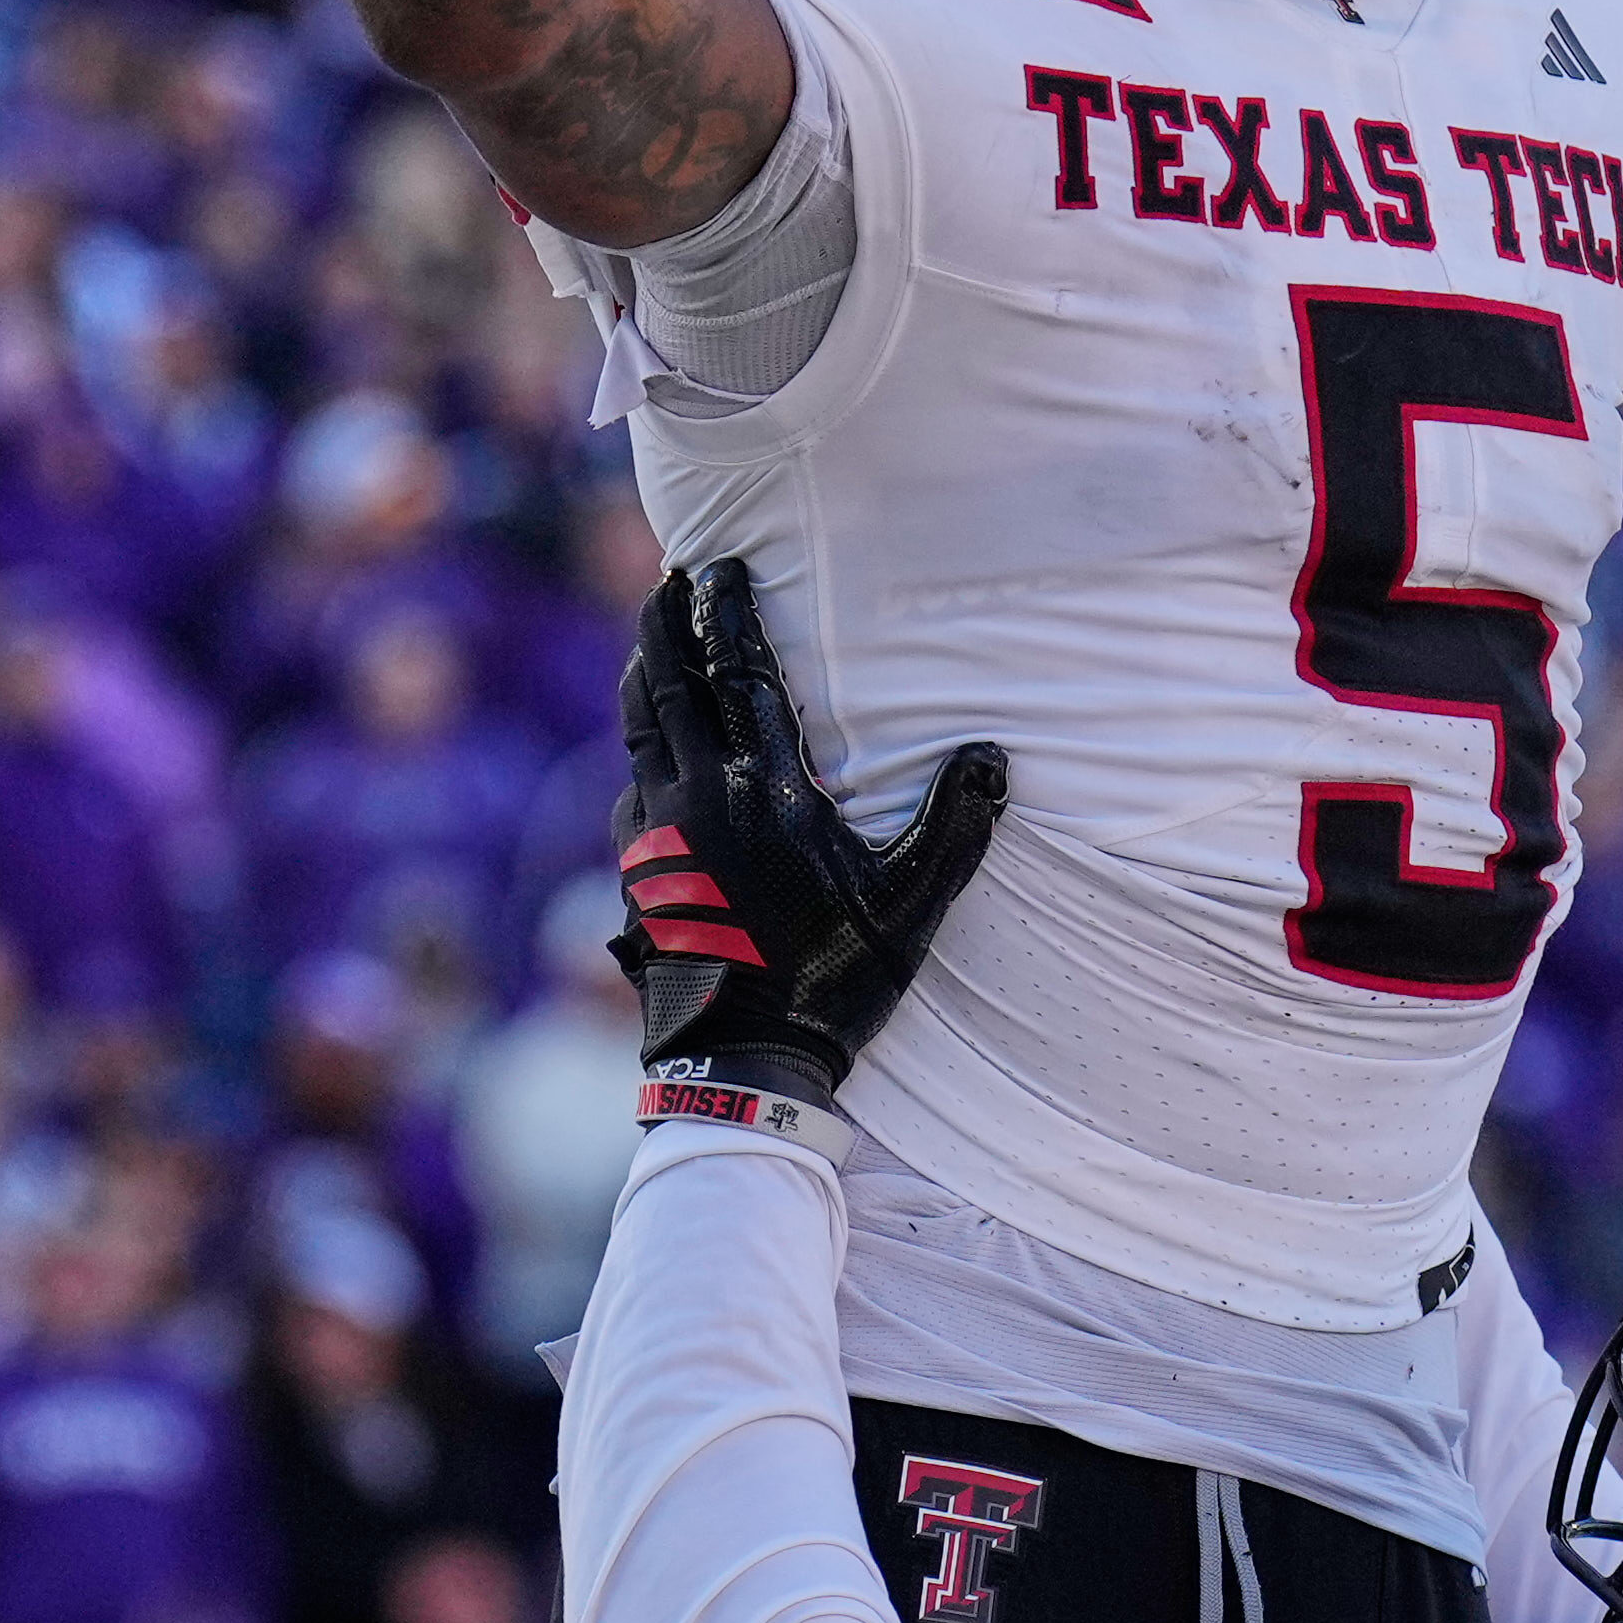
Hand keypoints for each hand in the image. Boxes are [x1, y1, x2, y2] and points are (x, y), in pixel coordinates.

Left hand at [615, 562, 1004, 1106]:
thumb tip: (992, 756)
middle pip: (668, 682)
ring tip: (650, 642)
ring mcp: (657, 831)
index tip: (719, 565)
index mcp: (766, 788)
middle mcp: (700, 794)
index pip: (739, 673)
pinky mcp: (637, 868)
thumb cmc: (834, 977)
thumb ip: (954, 824)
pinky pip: (631, 790)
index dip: (726, 612)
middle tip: (670, 578)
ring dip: (644, 675)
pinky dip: (640, 754)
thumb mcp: (911, 902)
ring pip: (639, 728)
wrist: (740, 1057)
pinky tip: (649, 757)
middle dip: (666, 622)